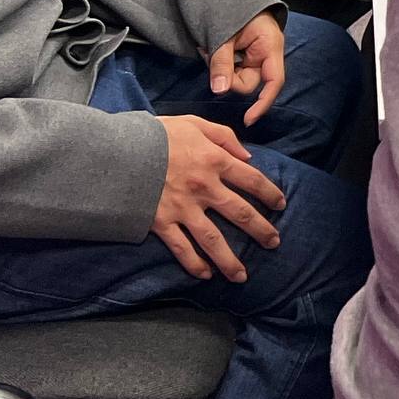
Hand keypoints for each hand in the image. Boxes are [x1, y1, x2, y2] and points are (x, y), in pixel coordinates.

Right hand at [151, 115, 284, 281]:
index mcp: (214, 160)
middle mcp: (204, 187)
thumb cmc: (157, 134)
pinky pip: (181, 248)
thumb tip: (247, 157)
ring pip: (213, 240)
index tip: (281, 204)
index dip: (270, 193)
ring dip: (230, 260)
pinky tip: (205, 275)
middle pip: (240, 213)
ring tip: (242, 276)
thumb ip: (224, 137)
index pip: (252, 180)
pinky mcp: (161, 223)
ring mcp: (183, 208)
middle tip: (274, 243)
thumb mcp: (194, 123)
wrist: (117, 151)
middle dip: (261, 230)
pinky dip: (194, 264)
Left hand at [206, 9, 286, 125]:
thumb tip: (219, 91)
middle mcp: (265, 53)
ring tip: (208, 46)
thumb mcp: (224, 35)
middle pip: (249, 81)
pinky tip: (210, 47)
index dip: (263, 103)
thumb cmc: (231, 6)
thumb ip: (222, 63)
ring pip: (237, 76)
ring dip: (221, 67)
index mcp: (270, 45)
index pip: (273, 81)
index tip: (248, 119)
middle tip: (209, 54)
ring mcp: (254, 54)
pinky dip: (219, 62)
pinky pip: (231, 68)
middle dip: (227, 76)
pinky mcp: (243, 54)